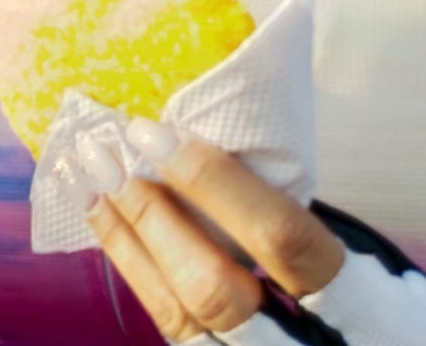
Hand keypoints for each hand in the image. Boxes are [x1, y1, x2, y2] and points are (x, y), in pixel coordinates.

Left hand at [68, 118, 424, 344]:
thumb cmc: (367, 293)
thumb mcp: (358, 255)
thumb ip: (290, 212)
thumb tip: (202, 136)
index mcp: (369, 313)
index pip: (285, 240)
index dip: (215, 185)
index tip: (155, 133)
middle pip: (215, 290)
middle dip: (153, 219)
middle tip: (107, 156)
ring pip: (178, 315)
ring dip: (125, 238)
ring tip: (86, 178)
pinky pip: (168, 322)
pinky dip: (131, 264)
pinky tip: (104, 218)